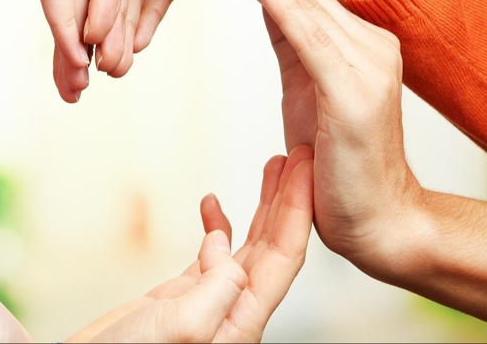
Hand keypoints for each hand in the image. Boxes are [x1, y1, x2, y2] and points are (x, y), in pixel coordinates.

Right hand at [68, 146, 314, 342]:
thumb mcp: (183, 326)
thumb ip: (217, 289)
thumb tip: (223, 245)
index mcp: (242, 321)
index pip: (283, 258)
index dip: (297, 211)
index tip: (304, 171)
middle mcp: (232, 312)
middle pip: (273, 249)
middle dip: (288, 202)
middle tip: (298, 159)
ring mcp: (207, 303)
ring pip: (247, 248)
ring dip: (261, 208)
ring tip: (271, 170)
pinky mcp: (182, 297)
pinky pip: (211, 253)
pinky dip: (216, 224)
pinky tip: (211, 204)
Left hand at [210, 0, 412, 266]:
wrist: (378, 222)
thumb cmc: (336, 165)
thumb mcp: (311, 92)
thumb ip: (298, 45)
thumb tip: (270, 1)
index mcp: (355, 46)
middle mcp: (368, 46)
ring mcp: (367, 66)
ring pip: (305, 5)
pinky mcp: (355, 93)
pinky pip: (314, 40)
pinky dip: (284, 8)